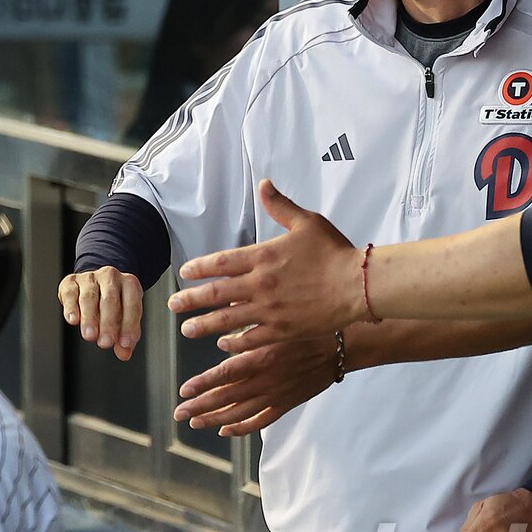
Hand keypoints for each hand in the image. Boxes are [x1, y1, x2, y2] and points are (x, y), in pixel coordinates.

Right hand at [58, 266, 142, 360]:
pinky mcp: (71, 281)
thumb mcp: (126, 317)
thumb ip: (126, 336)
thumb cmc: (114, 303)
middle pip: (110, 299)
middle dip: (108, 323)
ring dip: (89, 318)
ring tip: (90, 336)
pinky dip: (71, 308)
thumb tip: (124, 353)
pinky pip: (70, 294)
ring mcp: (90, 277)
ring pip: (89, 297)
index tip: (125, 343)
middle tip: (105, 342)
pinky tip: (73, 320)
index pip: (132, 304)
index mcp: (129, 284)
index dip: (129, 325)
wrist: (96, 283)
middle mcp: (111, 277)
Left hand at [168, 180, 364, 340]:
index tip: (184, 273)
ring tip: (187, 329)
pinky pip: (251, 339)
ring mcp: (270, 310)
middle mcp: (260, 284)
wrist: (359, 284)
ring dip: (203, 325)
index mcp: (262, 256)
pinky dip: (234, 343)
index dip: (199, 268)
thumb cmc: (335, 252)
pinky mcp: (283, 330)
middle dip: (190, 300)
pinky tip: (223, 346)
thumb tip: (264, 185)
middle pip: (215, 294)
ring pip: (227, 320)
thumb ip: (281, 206)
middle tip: (173, 306)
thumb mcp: (307, 222)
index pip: (219, 263)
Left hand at [174, 325, 343, 435]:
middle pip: (227, 398)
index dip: (203, 385)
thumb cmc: (306, 330)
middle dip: (200, 407)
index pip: (225, 375)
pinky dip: (241, 428)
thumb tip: (220, 339)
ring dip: (214, 419)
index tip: (183, 391)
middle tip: (179, 413)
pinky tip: (224, 430)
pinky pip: (260, 421)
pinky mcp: (286, 404)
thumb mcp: (274, 325)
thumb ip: (247, 333)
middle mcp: (266, 381)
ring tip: (194, 422)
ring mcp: (276, 396)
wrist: (339, 349)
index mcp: (261, 358)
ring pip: (240, 413)